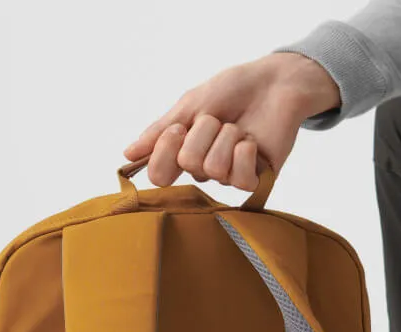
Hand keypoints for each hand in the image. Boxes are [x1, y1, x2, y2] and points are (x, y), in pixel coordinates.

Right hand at [122, 52, 339, 191]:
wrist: (273, 83)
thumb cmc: (232, 91)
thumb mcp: (189, 105)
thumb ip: (160, 132)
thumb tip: (128, 154)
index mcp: (183, 153)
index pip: (159, 176)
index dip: (166, 150)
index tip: (179, 127)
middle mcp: (203, 169)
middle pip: (188, 163)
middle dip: (204, 131)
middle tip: (218, 119)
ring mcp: (228, 177)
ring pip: (213, 168)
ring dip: (226, 136)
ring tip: (237, 127)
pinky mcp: (254, 180)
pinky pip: (239, 178)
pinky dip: (245, 150)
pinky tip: (252, 140)